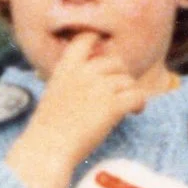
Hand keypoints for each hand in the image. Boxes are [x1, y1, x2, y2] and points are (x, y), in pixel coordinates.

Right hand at [4, 32, 152, 187]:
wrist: (48, 148)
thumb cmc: (48, 128)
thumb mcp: (54, 94)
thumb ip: (72, 81)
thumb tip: (96, 80)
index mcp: (66, 68)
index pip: (86, 39)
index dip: (98, 42)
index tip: (102, 53)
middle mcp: (84, 73)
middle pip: (115, 62)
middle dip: (119, 75)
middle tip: (118, 91)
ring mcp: (100, 88)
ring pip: (128, 80)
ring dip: (130, 92)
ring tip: (128, 106)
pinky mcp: (113, 106)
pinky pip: (138, 96)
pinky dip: (139, 104)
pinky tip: (135, 111)